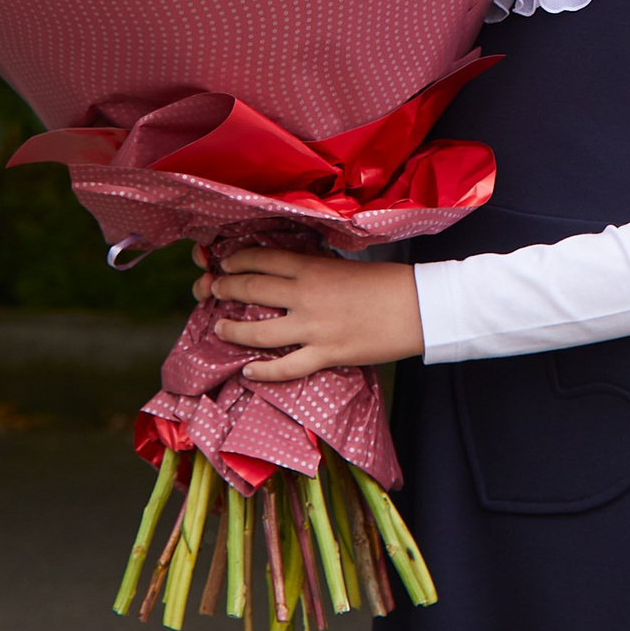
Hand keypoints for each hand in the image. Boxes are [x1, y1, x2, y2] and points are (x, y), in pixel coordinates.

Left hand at [190, 245, 423, 380]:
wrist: (418, 307)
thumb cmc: (386, 282)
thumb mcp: (343, 265)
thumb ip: (315, 269)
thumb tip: (291, 273)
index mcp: (312, 267)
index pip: (261, 258)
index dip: (237, 261)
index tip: (225, 264)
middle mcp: (305, 295)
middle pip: (251, 288)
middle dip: (224, 289)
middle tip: (211, 290)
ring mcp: (313, 327)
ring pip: (259, 331)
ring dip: (234, 329)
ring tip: (220, 327)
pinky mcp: (326, 354)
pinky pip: (286, 367)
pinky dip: (263, 371)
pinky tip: (248, 371)